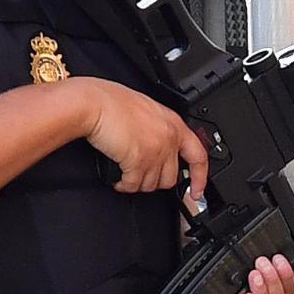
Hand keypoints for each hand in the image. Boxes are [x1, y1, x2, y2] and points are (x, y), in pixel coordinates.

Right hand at [79, 79, 209, 200]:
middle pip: (171, 177)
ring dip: (137, 183)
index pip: (198, 156)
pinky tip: (119, 179)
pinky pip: (134, 185)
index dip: (200, 178)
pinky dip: (124, 185)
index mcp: (173, 123)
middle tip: (141, 176)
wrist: (93, 103)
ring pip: (152, 184)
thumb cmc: (110, 102)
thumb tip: (156, 144)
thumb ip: (157, 129)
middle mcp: (168, 139)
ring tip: (127, 175)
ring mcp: (155, 152)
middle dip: (154, 181)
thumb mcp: (145, 109)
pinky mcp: (138, 161)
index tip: (197, 191)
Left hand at [235, 252, 293, 293]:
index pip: (291, 289)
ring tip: (253, 275)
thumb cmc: (253, 274)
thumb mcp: (274, 257)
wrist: (223, 290)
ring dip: (261, 292)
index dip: (287, 275)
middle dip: (272, 280)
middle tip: (262, 263)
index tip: (279, 259)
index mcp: (280, 292)